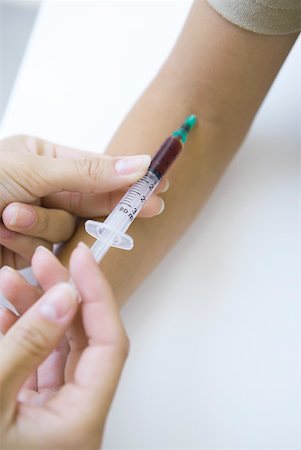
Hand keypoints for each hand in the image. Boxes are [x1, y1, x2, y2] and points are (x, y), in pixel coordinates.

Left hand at [0, 135, 167, 267]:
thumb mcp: (32, 169)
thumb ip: (88, 172)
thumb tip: (139, 164)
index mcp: (46, 160)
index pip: (99, 171)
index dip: (129, 179)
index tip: (160, 185)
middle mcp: (45, 190)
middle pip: (90, 203)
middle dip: (111, 206)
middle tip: (151, 207)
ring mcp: (36, 221)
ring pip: (65, 232)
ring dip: (38, 225)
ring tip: (6, 216)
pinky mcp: (25, 251)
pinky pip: (44, 252)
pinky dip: (24, 244)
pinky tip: (2, 231)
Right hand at [0, 243, 127, 449]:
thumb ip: (29, 346)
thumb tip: (64, 296)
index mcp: (82, 419)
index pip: (109, 342)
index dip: (99, 294)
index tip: (82, 257)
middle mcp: (75, 414)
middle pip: (83, 340)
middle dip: (63, 294)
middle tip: (42, 260)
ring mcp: (52, 413)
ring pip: (57, 348)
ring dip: (35, 311)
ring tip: (9, 280)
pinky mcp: (29, 412)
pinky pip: (34, 364)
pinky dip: (19, 336)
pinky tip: (1, 315)